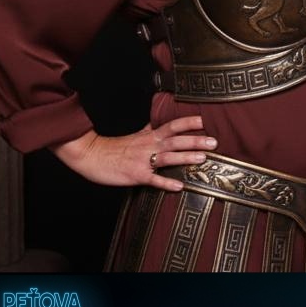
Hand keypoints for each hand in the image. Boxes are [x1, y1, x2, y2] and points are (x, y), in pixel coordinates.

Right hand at [50, 116, 216, 191]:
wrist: (90, 155)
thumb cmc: (114, 147)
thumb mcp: (136, 135)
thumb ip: (150, 129)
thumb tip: (160, 120)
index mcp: (150, 136)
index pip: (172, 126)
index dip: (188, 123)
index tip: (205, 121)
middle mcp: (149, 146)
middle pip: (175, 140)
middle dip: (195, 141)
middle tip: (214, 142)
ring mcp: (143, 161)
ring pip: (168, 157)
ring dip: (185, 157)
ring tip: (203, 159)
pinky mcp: (135, 175)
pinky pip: (153, 180)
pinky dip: (166, 183)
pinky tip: (179, 186)